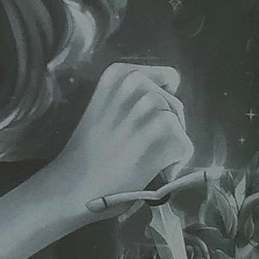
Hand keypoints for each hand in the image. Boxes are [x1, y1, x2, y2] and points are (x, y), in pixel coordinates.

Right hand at [48, 61, 192, 216]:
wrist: (73, 184)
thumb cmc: (85, 153)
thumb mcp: (102, 108)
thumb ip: (129, 98)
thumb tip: (163, 105)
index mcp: (118, 73)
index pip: (165, 77)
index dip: (162, 101)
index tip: (147, 122)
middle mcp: (136, 82)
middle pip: (173, 101)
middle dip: (168, 123)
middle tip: (146, 147)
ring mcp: (150, 105)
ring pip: (179, 123)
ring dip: (171, 143)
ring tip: (148, 159)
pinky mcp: (162, 131)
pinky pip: (185, 144)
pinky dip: (176, 162)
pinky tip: (156, 171)